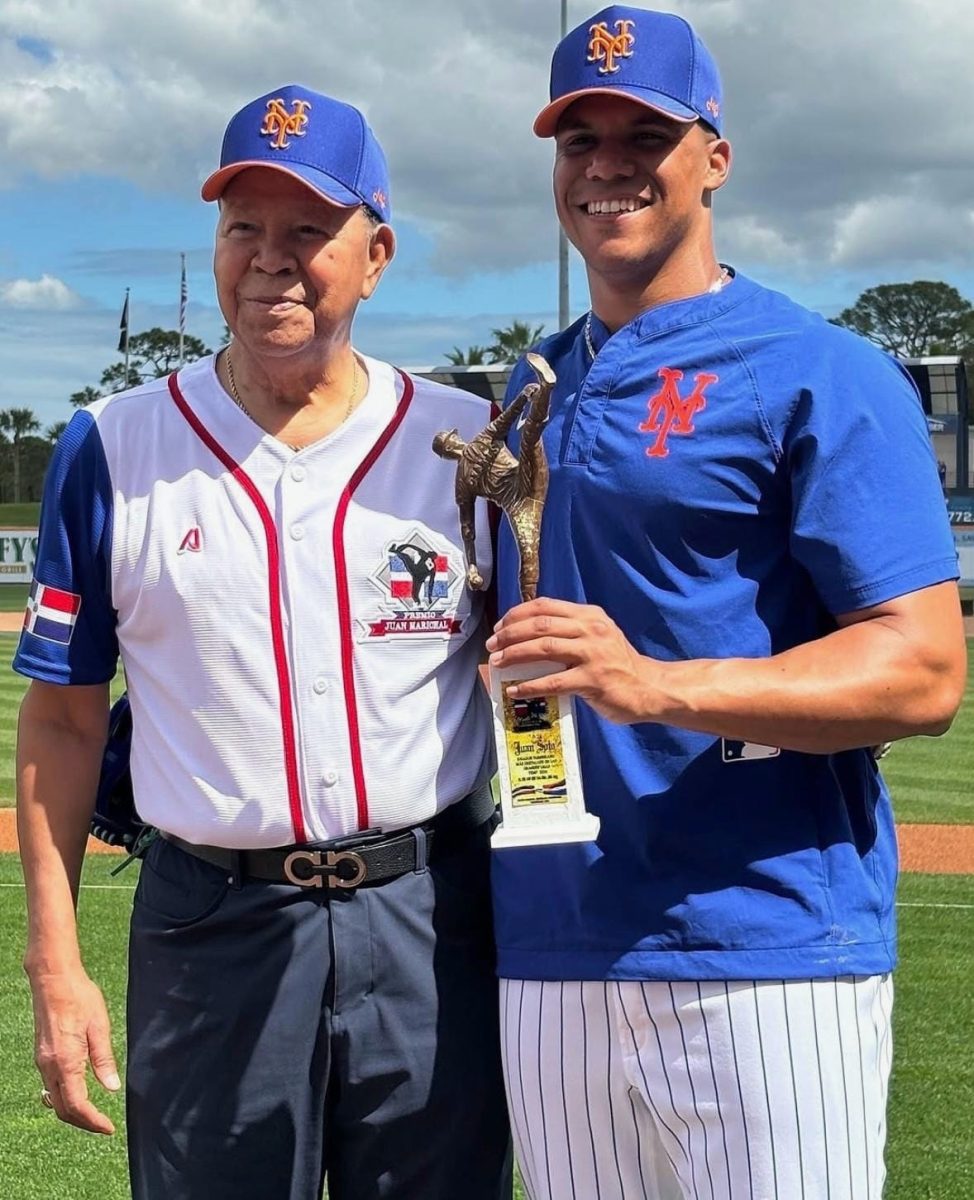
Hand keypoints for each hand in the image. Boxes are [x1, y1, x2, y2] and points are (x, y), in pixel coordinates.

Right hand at [30, 967, 119, 1133]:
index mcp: (65, 1061)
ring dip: (73, 1111)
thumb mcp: (99, 1026)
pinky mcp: (42, 1055)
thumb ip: (104, 1059)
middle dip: (83, 1122)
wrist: (53, 980)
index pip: (77, 1105)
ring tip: (94, 1114)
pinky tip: (79, 1093)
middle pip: (62, 1109)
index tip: (109, 1128)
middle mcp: (49, 1066)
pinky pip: (50, 1086)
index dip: (93, 1121)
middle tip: (104, 1125)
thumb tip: (112, 1087)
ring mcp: (42, 1061)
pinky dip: (64, 1097)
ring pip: (54, 1100)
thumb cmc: (79, 997)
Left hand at [486, 598, 654, 723]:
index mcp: (589, 616)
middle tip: (492, 645)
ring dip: (514, 654)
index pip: (545, 606)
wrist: (651, 688)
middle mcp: (591, 629)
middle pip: (540, 624)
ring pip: (543, 647)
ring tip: (497, 663)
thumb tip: (529, 638)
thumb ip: (570, 631)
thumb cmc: (619, 665)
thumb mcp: (598, 636)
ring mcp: (593, 654)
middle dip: (509, 634)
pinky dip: (529, 685)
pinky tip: (515, 689)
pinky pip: (553, 681)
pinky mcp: (592, 680)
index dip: (517, 614)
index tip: (499, 627)